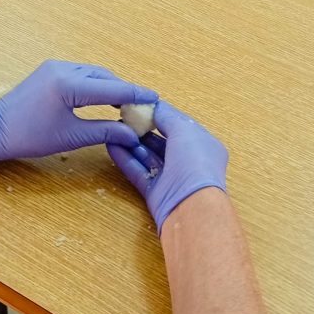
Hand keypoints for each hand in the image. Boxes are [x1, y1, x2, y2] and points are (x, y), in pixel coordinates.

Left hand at [0, 60, 157, 166]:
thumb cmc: (27, 135)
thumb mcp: (71, 137)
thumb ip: (105, 132)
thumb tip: (132, 134)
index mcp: (68, 85)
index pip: (112, 89)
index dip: (136, 95)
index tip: (155, 99)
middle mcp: (64, 69)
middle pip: (107, 77)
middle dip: (126, 92)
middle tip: (145, 107)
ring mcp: (56, 66)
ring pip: (96, 74)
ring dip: (113, 88)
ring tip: (129, 106)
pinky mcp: (52, 70)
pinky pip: (83, 74)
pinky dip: (98, 85)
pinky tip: (107, 99)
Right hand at [107, 100, 227, 232]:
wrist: (191, 207)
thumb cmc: (195, 163)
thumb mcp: (184, 130)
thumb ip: (167, 116)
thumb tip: (155, 106)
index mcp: (203, 144)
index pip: (179, 125)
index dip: (160, 115)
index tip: (140, 106)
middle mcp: (188, 161)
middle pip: (162, 141)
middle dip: (143, 129)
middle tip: (123, 117)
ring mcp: (172, 178)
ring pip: (148, 156)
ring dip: (131, 143)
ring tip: (113, 129)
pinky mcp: (155, 192)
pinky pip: (138, 172)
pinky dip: (125, 159)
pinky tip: (111, 146)